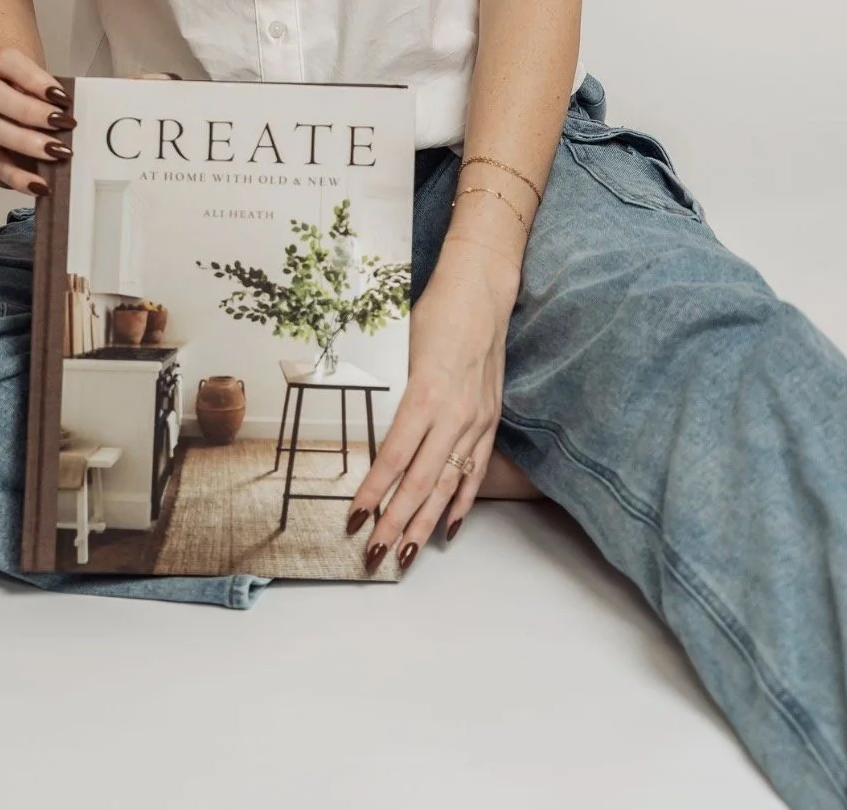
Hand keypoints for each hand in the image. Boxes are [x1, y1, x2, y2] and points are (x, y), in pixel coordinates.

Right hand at [0, 57, 178, 193]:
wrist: (25, 116)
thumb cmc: (57, 101)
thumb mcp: (82, 90)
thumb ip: (118, 86)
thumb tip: (165, 81)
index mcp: (9, 70)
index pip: (7, 62)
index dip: (31, 77)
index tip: (62, 94)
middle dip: (29, 110)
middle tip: (65, 124)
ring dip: (24, 141)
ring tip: (59, 153)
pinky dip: (17, 178)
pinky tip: (42, 186)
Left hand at [344, 235, 519, 572]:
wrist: (482, 291)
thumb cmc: (436, 313)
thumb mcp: (401, 349)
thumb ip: (393, 396)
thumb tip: (371, 434)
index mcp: (425, 394)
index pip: (394, 457)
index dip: (374, 492)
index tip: (355, 519)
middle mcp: (454, 414)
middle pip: (420, 481)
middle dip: (396, 522)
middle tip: (375, 554)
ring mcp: (477, 420)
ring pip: (448, 484)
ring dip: (426, 523)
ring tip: (408, 553)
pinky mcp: (491, 420)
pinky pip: (475, 469)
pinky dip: (462, 501)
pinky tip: (448, 526)